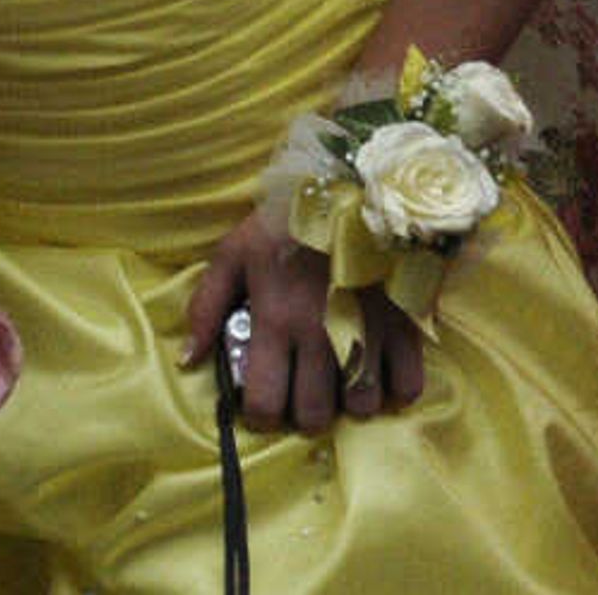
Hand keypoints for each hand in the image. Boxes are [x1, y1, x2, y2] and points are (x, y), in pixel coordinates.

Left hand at [179, 208, 421, 433]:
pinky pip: (408, 386)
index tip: (265, 402)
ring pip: (361, 407)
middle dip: (305, 413)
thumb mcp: (234, 252)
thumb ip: (206, 305)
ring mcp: (367, 332)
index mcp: (275, 320)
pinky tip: (380, 372)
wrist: (351, 181)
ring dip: (350, 402)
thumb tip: (188, 360)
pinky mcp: (405, 322)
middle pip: (314, 416)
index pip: (265, 404)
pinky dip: (395, 389)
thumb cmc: (285, 219)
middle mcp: (320, 336)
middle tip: (303, 391)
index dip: (261, 415)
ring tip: (341, 380)